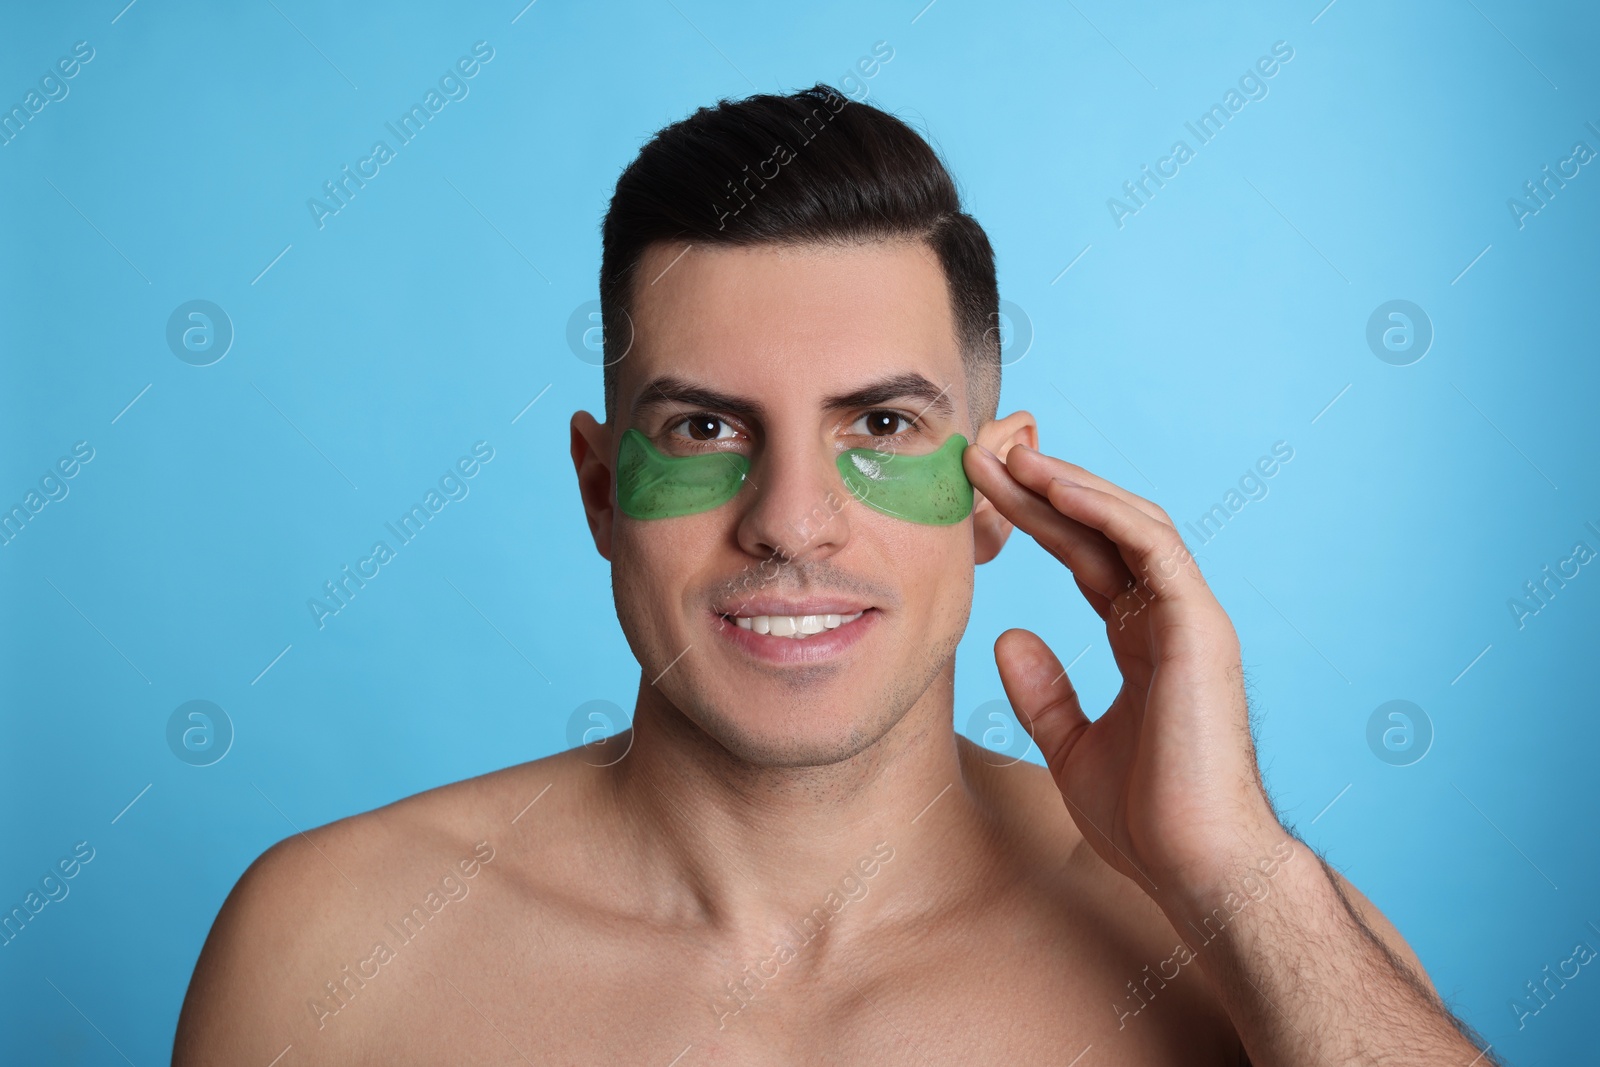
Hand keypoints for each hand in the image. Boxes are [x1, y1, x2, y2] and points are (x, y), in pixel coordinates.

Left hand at [963, 442, 1282, 904]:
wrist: (1195, 866)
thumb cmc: (1146, 819)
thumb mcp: (1072, 745)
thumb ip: (1043, 690)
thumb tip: (1007, 639)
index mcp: (1141, 642)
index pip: (1083, 558)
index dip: (1034, 519)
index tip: (979, 489)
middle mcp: (1167, 619)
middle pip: (1099, 530)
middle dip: (1040, 488)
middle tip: (982, 453)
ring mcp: (1188, 617)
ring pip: (1127, 523)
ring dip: (1066, 484)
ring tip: (1007, 456)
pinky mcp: (1199, 625)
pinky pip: (1150, 546)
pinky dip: (1102, 510)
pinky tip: (1053, 487)